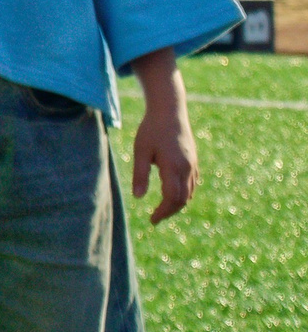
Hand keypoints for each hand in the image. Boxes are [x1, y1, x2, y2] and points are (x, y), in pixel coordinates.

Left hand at [130, 97, 198, 223]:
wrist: (170, 111)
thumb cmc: (151, 130)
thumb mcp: (141, 151)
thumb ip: (140, 174)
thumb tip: (137, 197)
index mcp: (174, 167)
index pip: (172, 198)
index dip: (163, 212)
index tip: (152, 220)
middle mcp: (187, 168)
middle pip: (183, 199)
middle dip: (170, 211)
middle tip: (155, 218)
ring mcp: (192, 165)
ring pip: (189, 192)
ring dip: (177, 204)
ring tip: (162, 210)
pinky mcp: (193, 161)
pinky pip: (192, 184)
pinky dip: (184, 194)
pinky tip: (173, 196)